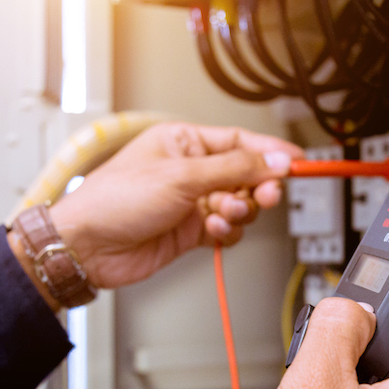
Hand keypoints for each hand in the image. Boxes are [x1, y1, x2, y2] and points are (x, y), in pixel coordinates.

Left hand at [44, 122, 302, 290]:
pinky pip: (226, 229)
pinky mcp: (190, 231)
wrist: (88, 246)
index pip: (241, 141)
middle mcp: (190, 170)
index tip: (300, 161)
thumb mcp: (182, 176)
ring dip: (238, 212)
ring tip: (221, 215)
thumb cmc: (114, 201)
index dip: (272, 151)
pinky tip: (211, 230)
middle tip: (265, 196)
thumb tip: (273, 160)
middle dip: (258, 187)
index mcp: (184, 142)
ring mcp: (191, 202)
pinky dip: (226, 232)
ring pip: (239, 205)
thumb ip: (235, 168)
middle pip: (246, 175)